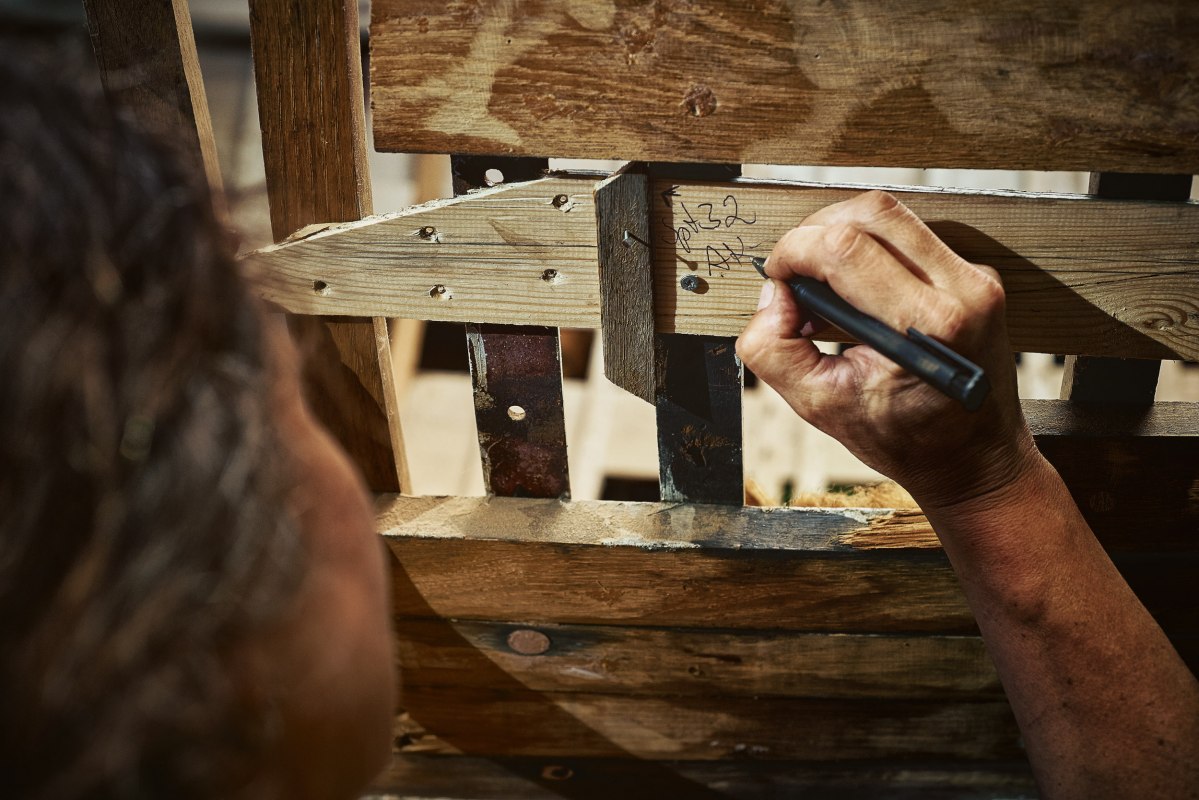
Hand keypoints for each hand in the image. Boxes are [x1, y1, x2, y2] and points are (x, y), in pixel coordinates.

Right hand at [736, 190, 1040, 509]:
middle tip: (794, 275)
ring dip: (842, 235)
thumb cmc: (907, 441)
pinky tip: (855, 292)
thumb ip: (774, 350)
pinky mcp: (975, 275)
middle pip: (871, 213)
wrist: (975, 460)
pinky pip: (910, 235)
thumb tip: (771, 295)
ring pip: (891, 215)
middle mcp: (963, 289)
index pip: (844, 248)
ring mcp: (975, 277)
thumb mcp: (821, 406)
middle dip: (815, 233)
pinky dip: (870, 249)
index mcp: (929, 324)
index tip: (777, 278)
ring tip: (822, 283)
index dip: (794, 252)